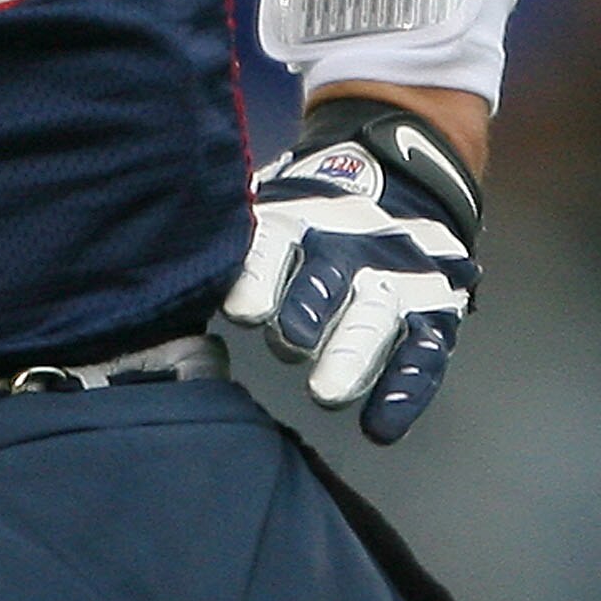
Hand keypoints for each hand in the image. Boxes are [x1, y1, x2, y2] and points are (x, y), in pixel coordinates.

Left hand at [224, 104, 480, 444]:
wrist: (403, 174)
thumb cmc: (307, 212)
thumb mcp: (269, 204)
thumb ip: (229, 236)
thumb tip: (167, 266)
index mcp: (298, 218)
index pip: (275, 243)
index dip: (260, 274)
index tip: (242, 309)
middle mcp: (348, 247)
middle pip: (327, 279)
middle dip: (306, 312)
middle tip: (289, 343)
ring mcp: (395, 279)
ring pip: (376, 316)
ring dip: (351, 356)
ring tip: (326, 393)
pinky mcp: (432, 311)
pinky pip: (423, 352)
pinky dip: (404, 390)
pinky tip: (382, 426)